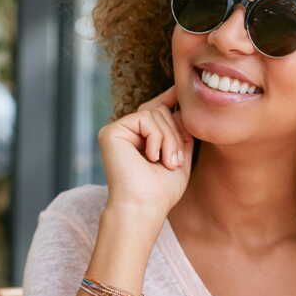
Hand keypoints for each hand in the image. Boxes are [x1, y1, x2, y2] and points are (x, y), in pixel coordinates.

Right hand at [99, 85, 193, 216]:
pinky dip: (156, 138)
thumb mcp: (179, 158)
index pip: (157, 111)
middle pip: (160, 111)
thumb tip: (184, 107)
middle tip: (173, 162)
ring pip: (155, 113)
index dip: (169, 98)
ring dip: (169, 139)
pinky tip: (150, 157)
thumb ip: (181, 133)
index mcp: (140, 139)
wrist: (144, 207)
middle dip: (175, 134)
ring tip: (166, 163)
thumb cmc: (161, 191)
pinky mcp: (111, 132)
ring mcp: (117, 131)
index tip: (181, 87)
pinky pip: (145, 118)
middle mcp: (126, 132)